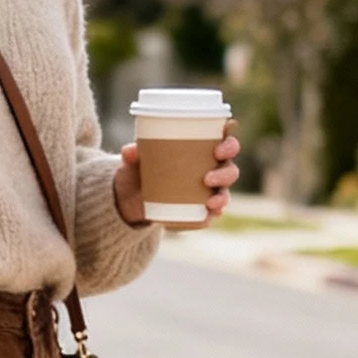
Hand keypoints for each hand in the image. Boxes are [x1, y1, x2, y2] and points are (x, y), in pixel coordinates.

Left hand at [113, 134, 240, 227]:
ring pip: (224, 192)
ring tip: (210, 201)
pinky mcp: (200, 211)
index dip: (229, 142)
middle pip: (229, 168)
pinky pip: (213, 214)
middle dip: (226, 172)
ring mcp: (207, 192)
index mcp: (202, 151)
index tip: (221, 144)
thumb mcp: (133, 161)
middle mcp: (210, 170)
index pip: (224, 142)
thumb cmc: (139, 170)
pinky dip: (213, 214)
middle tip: (208, 177)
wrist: (130, 199)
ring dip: (222, 196)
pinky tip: (209, 214)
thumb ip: (132, 154)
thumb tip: (129, 151)